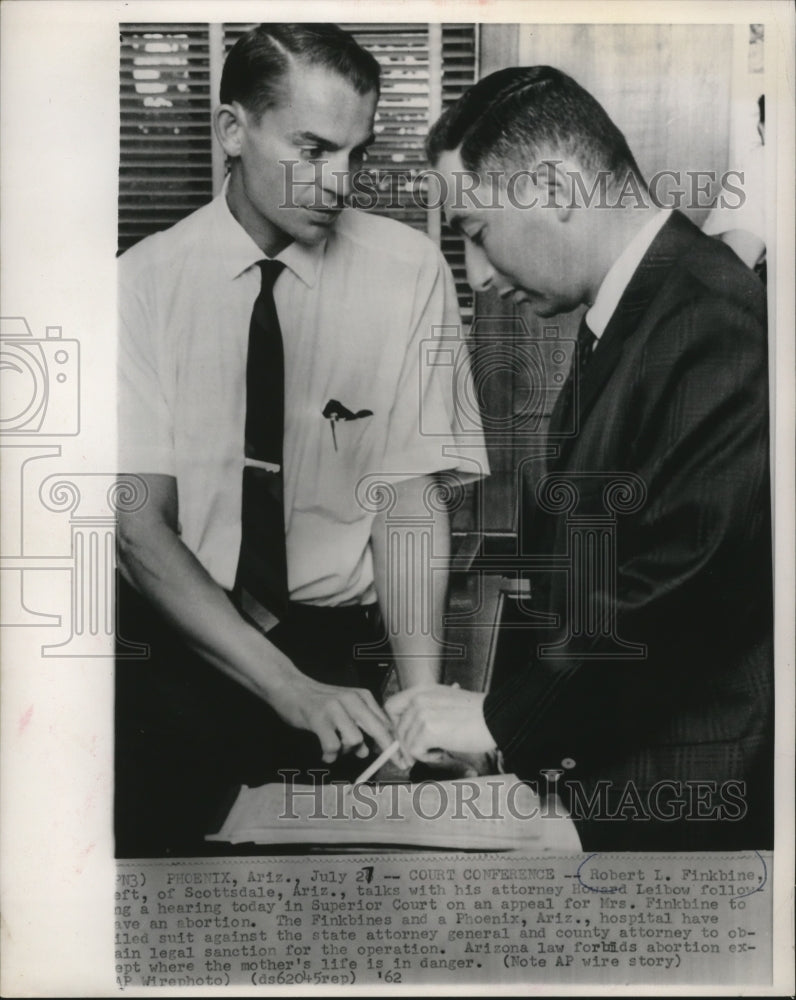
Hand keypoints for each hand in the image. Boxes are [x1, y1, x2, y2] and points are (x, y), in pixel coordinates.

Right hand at [271, 677, 397, 763]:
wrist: (289, 686)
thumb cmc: (318, 701)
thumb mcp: (344, 708)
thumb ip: (358, 727)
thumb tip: (366, 752)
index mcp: (362, 696)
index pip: (385, 722)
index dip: (395, 744)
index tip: (404, 760)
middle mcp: (351, 700)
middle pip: (378, 730)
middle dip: (388, 751)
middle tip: (397, 766)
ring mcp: (335, 708)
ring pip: (354, 740)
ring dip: (346, 751)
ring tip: (335, 749)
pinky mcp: (318, 718)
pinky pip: (332, 746)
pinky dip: (330, 755)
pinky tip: (325, 754)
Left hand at [384, 684, 496, 761]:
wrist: (496, 719)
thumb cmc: (477, 715)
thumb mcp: (446, 702)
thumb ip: (426, 711)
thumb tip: (408, 734)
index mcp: (423, 690)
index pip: (391, 706)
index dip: (395, 725)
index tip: (404, 738)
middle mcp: (419, 698)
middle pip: (397, 728)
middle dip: (406, 746)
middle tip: (422, 755)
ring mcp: (422, 713)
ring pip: (406, 742)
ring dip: (421, 752)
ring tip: (441, 751)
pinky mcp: (428, 730)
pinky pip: (415, 751)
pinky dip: (428, 758)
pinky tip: (443, 753)